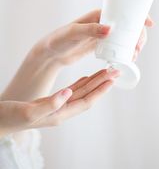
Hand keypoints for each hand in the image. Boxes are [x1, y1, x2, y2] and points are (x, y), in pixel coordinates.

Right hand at [0, 69, 119, 137]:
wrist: (0, 119)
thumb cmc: (11, 117)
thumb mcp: (29, 112)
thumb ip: (50, 104)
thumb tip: (68, 93)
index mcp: (59, 114)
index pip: (86, 101)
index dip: (100, 91)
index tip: (111, 79)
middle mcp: (62, 110)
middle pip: (88, 95)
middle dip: (102, 83)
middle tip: (115, 71)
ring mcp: (58, 105)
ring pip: (82, 91)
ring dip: (94, 81)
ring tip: (106, 71)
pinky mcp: (53, 100)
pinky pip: (72, 90)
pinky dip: (82, 82)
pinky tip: (87, 77)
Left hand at [38, 10, 153, 66]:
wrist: (51, 54)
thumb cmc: (59, 39)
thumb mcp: (73, 32)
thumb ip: (90, 30)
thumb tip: (110, 29)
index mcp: (99, 15)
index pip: (122, 12)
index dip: (138, 16)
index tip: (149, 24)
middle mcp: (103, 23)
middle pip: (128, 26)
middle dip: (138, 35)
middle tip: (138, 48)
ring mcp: (103, 35)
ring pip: (125, 37)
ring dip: (133, 45)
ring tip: (133, 56)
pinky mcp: (101, 46)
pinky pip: (118, 47)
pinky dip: (125, 52)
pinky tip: (127, 59)